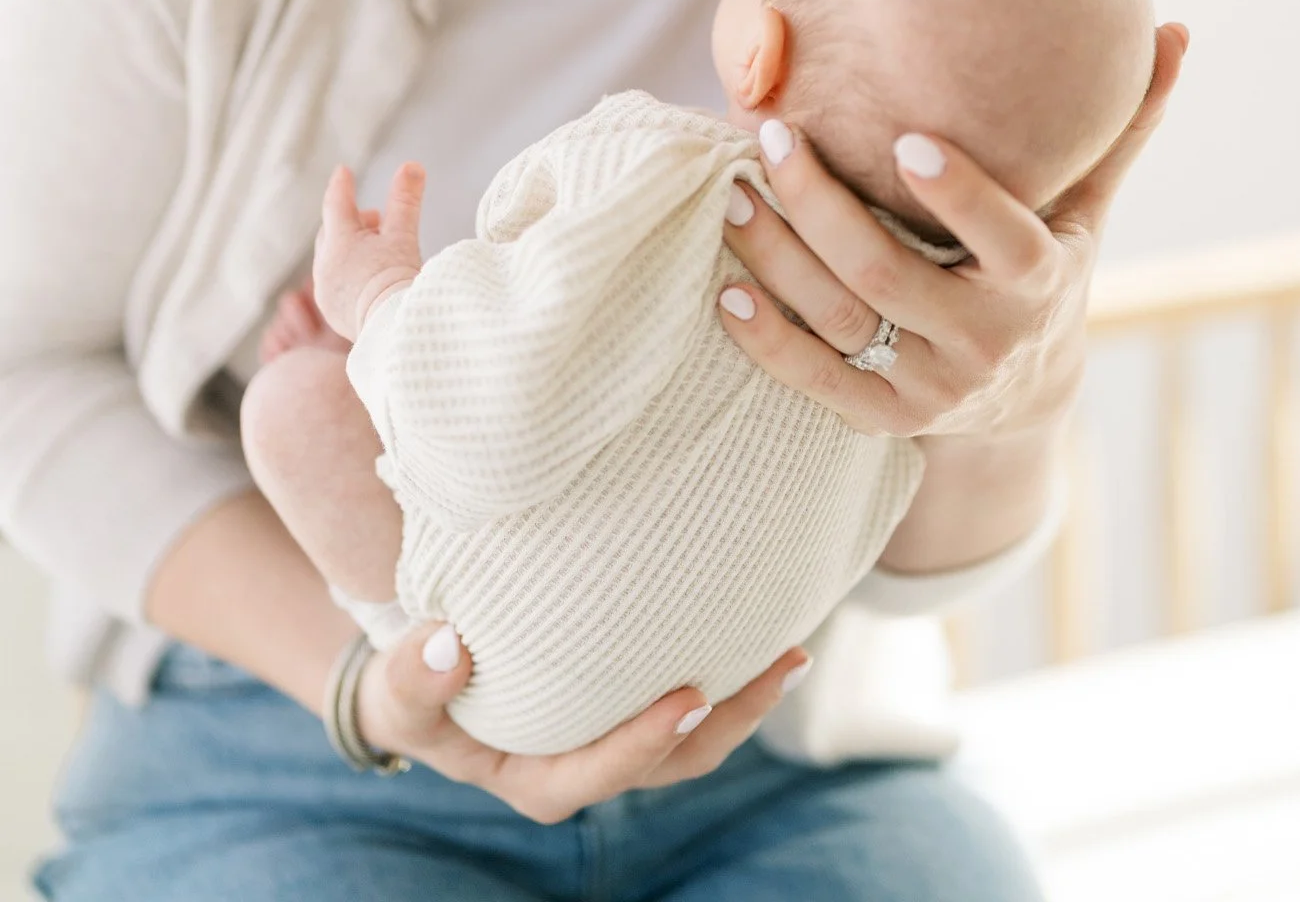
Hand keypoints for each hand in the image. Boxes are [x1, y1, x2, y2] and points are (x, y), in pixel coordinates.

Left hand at [313, 162, 424, 340]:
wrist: (394, 329)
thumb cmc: (398, 279)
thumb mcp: (403, 235)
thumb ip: (405, 200)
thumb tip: (412, 165)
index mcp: (338, 243)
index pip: (336, 204)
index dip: (342, 185)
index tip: (344, 171)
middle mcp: (324, 267)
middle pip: (332, 232)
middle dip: (351, 221)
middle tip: (375, 219)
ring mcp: (326, 292)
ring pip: (332, 258)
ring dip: (350, 248)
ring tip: (376, 248)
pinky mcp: (333, 312)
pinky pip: (335, 283)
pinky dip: (348, 272)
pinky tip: (368, 276)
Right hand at [355, 621, 811, 821]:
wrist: (424, 684)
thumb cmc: (412, 691)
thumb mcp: (397, 690)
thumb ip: (412, 674)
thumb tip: (446, 644)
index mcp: (540, 780)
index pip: (602, 772)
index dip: (647, 742)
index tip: (690, 695)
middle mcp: (588, 769)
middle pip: (673, 760)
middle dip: (731, 719)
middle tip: (782, 664)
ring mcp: (616, 739)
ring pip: (694, 736)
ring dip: (746, 699)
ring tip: (794, 650)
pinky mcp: (630, 706)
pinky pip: (688, 698)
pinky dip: (726, 670)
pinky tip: (759, 627)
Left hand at [717, 23, 1188, 440]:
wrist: (1027, 396)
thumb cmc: (1046, 268)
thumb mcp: (1086, 207)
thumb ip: (1118, 127)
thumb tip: (1173, 30)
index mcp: (1038, 280)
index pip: (1002, 237)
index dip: (958, 194)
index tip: (906, 140)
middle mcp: (986, 340)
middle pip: (887, 272)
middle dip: (821, 203)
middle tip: (772, 137)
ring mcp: (934, 386)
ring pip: (841, 319)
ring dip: (777, 258)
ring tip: (732, 195)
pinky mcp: (887, 419)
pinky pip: (817, 383)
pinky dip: (768, 343)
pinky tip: (727, 291)